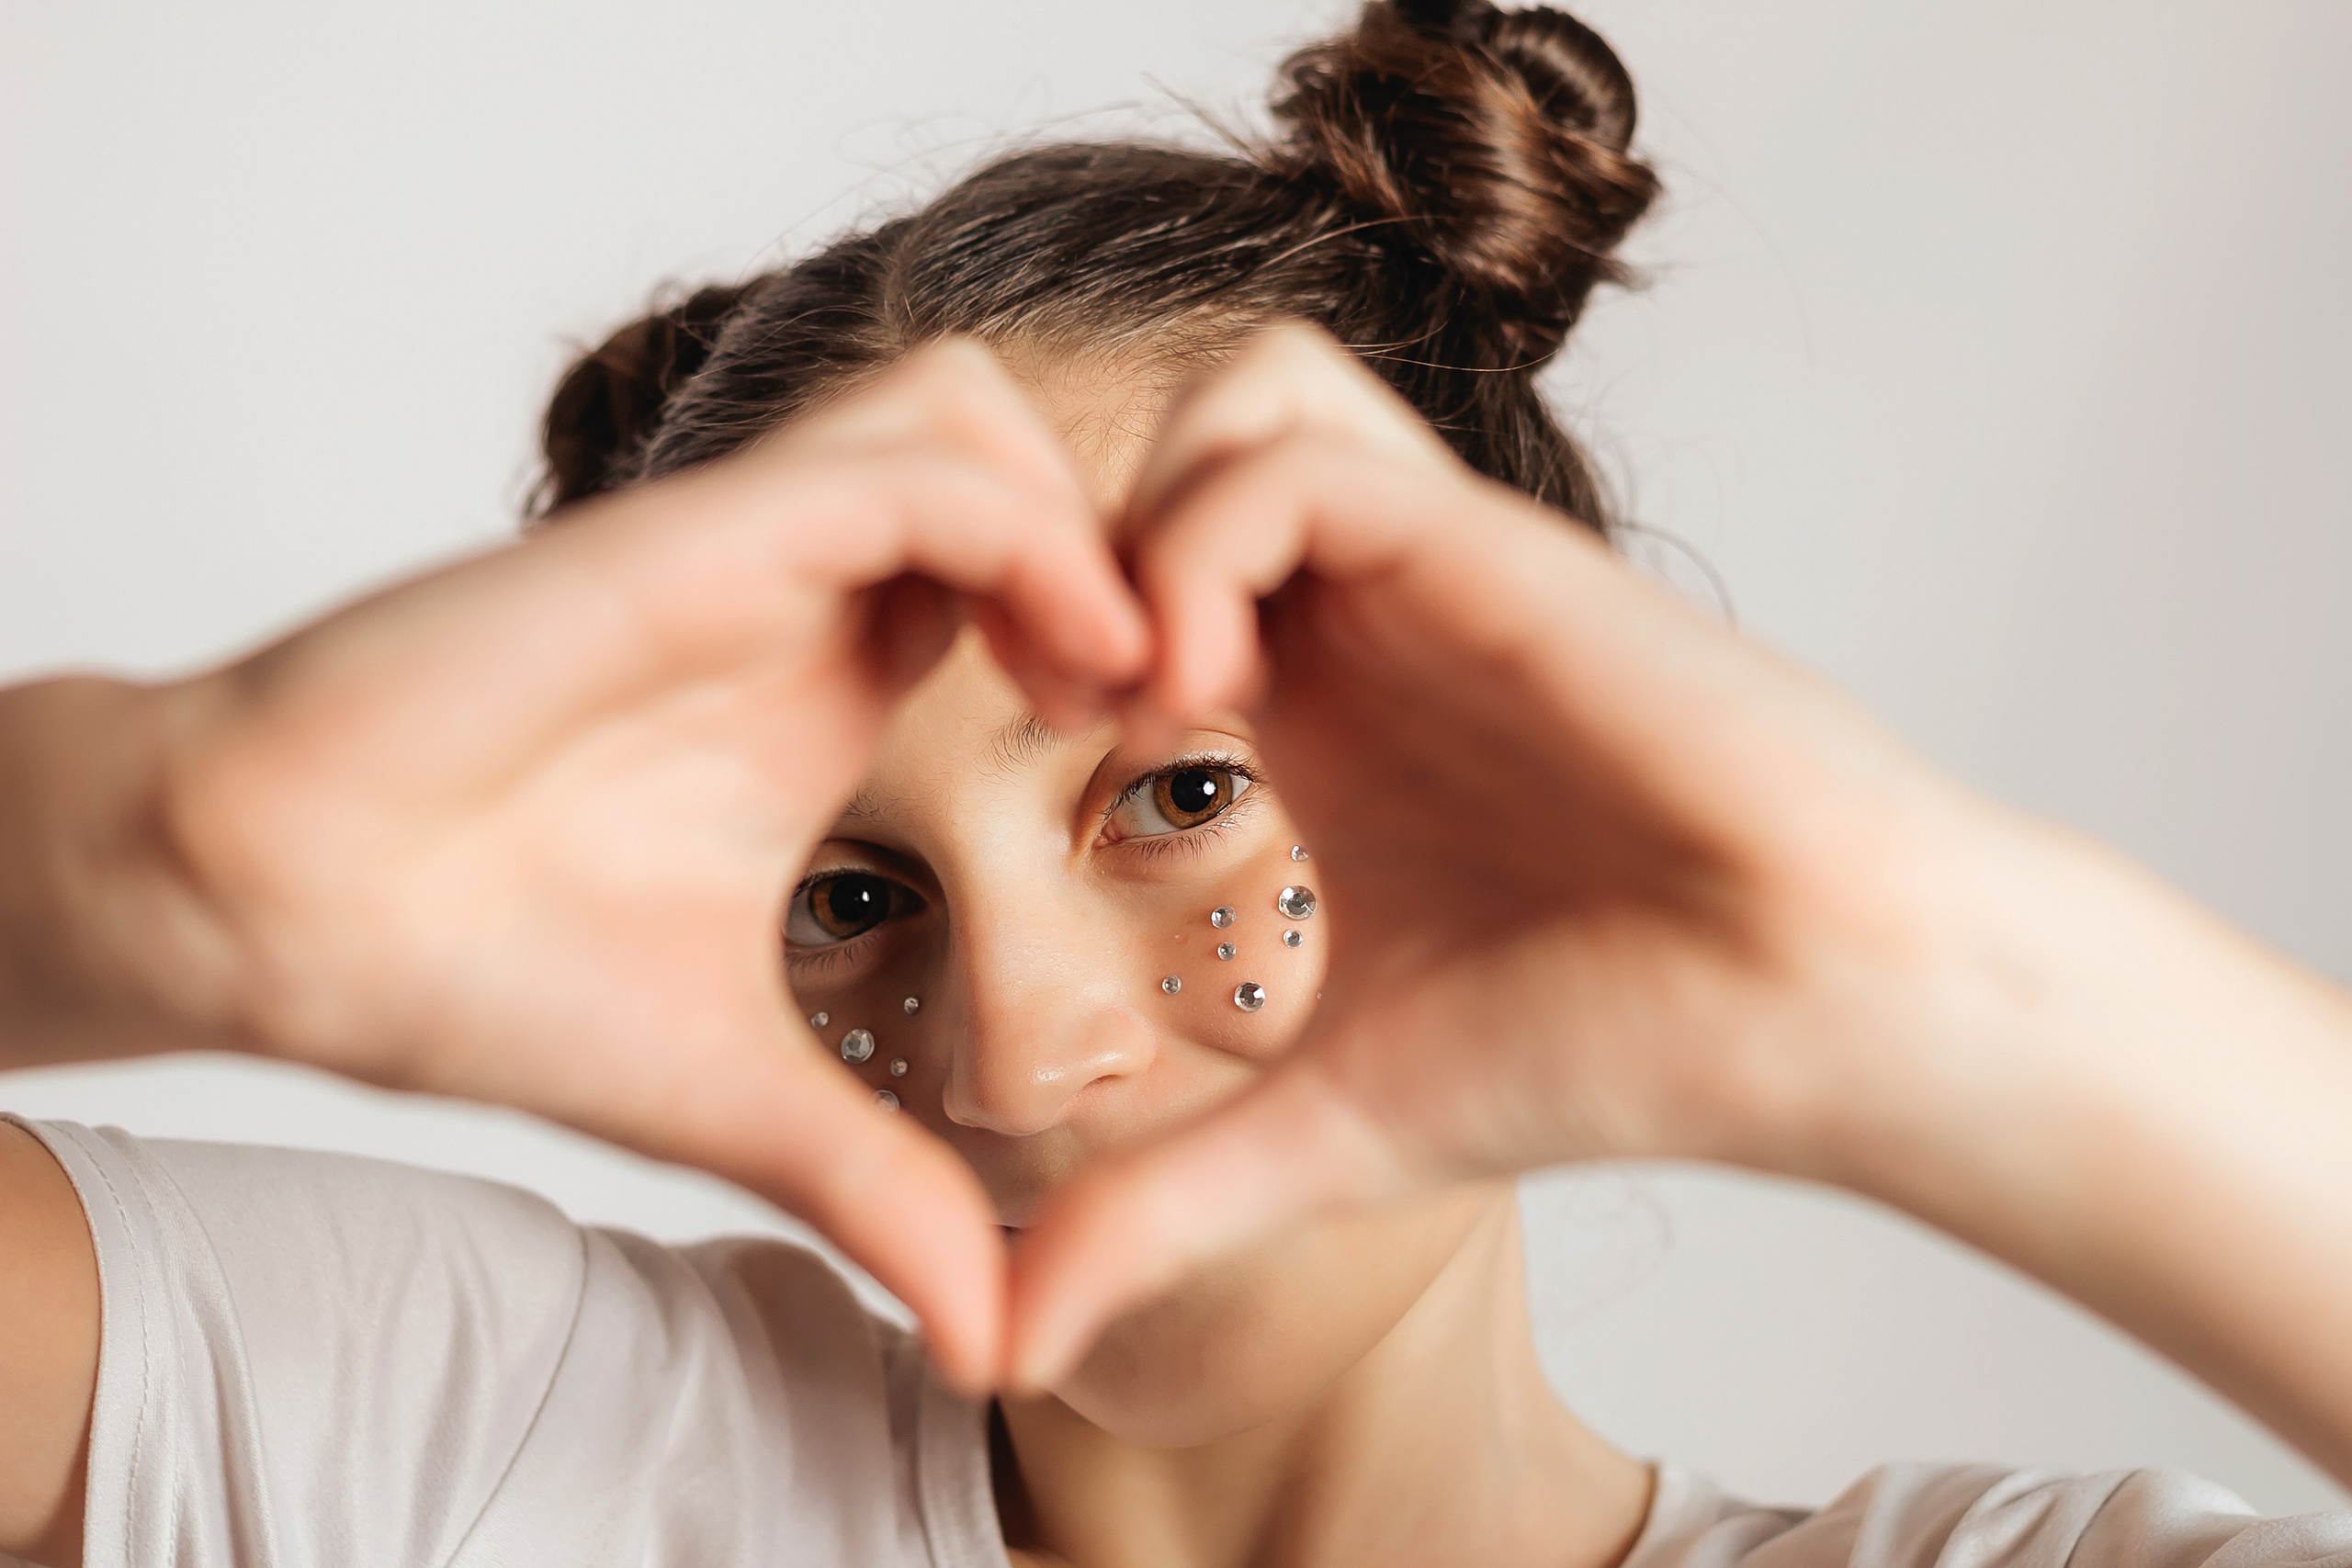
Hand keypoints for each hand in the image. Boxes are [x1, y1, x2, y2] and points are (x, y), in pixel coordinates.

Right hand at [1, 340, 1146, 1388]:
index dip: (1124, 627)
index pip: (1019, 564)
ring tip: (1112, 679)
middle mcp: (797, 591)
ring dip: (1080, 524)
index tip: (1174, 751)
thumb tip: (991, 1344)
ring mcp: (747, 550)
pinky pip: (909, 464)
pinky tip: (1052, 669)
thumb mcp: (746, 1096)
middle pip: (1014, 454)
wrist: (277, 921)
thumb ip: (882, 1188)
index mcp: (827, 674)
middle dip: (1133, 549)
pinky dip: (1019, 535)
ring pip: (969, 414)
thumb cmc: (482, 975)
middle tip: (1178, 699)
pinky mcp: (692, 536)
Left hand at [1007, 325, 2008, 1383]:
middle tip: (1069, 714)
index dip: (1048, 636)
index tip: (1040, 772)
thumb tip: (1003, 1347)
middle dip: (1075, 552)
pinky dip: (1209, 543)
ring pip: (1242, 396)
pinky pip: (1303, 456)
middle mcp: (1368, 620)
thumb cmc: (1611, 1049)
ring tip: (1151, 699)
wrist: (1824, 1015)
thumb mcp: (1324, 1133)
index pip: (1141, 567)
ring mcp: (1434, 573)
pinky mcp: (1497, 553)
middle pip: (1174, 449)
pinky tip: (1211, 700)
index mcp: (1320, 710)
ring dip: (1144, 522)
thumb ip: (1156, 1209)